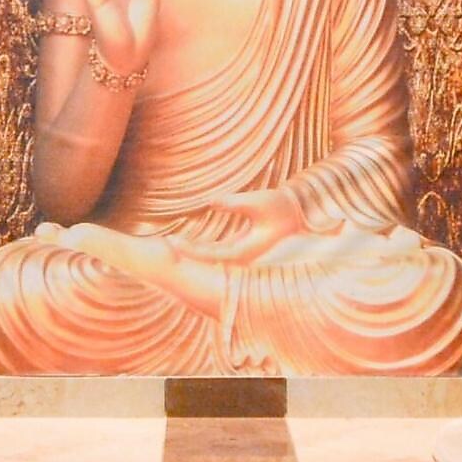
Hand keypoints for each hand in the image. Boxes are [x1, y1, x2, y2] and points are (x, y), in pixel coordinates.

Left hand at [181, 188, 309, 260]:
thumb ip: (234, 202)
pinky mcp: (241, 248)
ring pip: (211, 257)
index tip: (171, 242)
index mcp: (245, 251)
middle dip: (186, 252)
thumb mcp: (258, 201)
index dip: (189, 250)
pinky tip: (188, 243)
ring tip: (171, 243)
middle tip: (163, 244)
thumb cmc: (281, 207)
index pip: (210, 254)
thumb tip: (211, 202)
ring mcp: (242, 254)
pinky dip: (201, 248)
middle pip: (206, 259)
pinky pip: (216, 251)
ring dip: (192, 251)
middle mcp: (242, 256)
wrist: (298, 213)